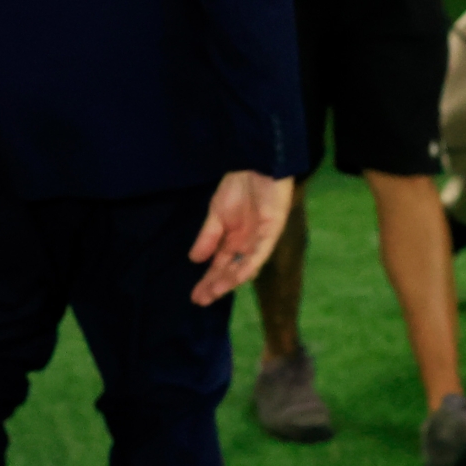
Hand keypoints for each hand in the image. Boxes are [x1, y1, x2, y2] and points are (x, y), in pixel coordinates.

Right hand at [190, 170, 292, 305]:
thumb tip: (193, 260)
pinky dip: (249, 264)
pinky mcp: (272, 232)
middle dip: (216, 286)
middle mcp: (246, 244)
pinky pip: (261, 253)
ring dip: (230, 280)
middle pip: (231, 270)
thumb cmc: (238, 186)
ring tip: (214, 292)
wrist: (256, 165)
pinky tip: (238, 276)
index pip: (220, 265)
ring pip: (245, 266)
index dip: (208, 280)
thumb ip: (208, 237)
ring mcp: (260, 240)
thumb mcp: (216, 214)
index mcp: (233, 240)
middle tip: (200, 300)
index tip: (194, 296)